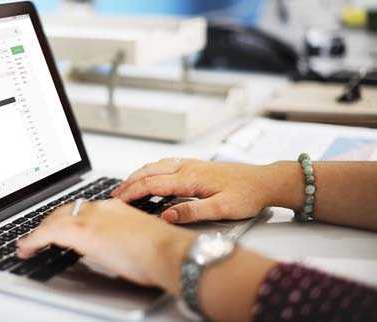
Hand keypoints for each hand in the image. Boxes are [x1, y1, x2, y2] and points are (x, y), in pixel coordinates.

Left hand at [17, 199, 194, 294]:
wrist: (167, 250)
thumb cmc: (161, 251)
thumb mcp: (136, 238)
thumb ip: (119, 238)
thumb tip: (109, 249)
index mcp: (114, 207)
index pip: (82, 209)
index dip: (66, 218)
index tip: (59, 227)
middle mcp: (100, 208)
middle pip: (65, 211)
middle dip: (49, 223)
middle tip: (38, 235)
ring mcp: (91, 217)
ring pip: (54, 219)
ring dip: (39, 231)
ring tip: (29, 243)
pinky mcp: (83, 231)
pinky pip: (49, 232)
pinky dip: (34, 239)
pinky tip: (27, 247)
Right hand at [112, 158, 299, 223]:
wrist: (265, 181)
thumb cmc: (247, 195)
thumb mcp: (222, 210)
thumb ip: (192, 212)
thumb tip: (166, 214)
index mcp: (190, 178)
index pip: (152, 184)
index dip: (132, 192)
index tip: (118, 200)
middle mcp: (188, 167)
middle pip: (149, 171)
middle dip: (129, 182)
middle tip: (114, 194)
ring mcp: (191, 164)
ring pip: (156, 165)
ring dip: (138, 175)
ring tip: (125, 186)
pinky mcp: (196, 165)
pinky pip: (165, 164)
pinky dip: (150, 170)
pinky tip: (149, 175)